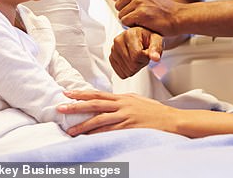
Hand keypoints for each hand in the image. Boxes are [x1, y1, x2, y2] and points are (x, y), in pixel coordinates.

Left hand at [58, 90, 176, 135]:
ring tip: (70, 130)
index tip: (67, 93)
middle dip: (76, 106)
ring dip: (82, 125)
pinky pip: (109, 132)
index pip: (98, 94)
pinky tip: (88, 138)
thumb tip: (109, 102)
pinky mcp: (129, 128)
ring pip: (99, 119)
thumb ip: (122, 101)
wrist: (171, 120)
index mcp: (123, 97)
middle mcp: (122, 105)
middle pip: (94, 104)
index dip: (81, 93)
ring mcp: (125, 117)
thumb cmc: (155, 112)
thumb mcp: (137, 100)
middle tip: (60, 108)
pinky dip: (97, 135)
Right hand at [109, 27, 162, 78]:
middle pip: (131, 64)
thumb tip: (155, 58)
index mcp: (129, 34)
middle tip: (143, 55)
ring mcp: (113, 50)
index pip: (136, 56)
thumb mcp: (156, 40)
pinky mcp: (111, 58)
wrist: (140, 37)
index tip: (147, 53)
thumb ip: (156, 49)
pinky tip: (131, 62)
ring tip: (137, 57)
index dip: (145, 58)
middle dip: (140, 63)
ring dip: (135, 67)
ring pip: (126, 70)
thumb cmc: (148, 38)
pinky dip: (128, 71)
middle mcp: (118, 41)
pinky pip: (121, 73)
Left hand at [112, 0, 181, 35]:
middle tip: (141, 16)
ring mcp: (139, 1)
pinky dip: (132, 26)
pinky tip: (143, 24)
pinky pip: (125, 22)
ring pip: (121, 15)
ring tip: (143, 19)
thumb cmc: (165, 9)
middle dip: (127, 13)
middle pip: (118, 6)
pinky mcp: (140, 13)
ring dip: (130, 21)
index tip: (137, 9)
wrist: (178, 17)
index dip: (127, 6)